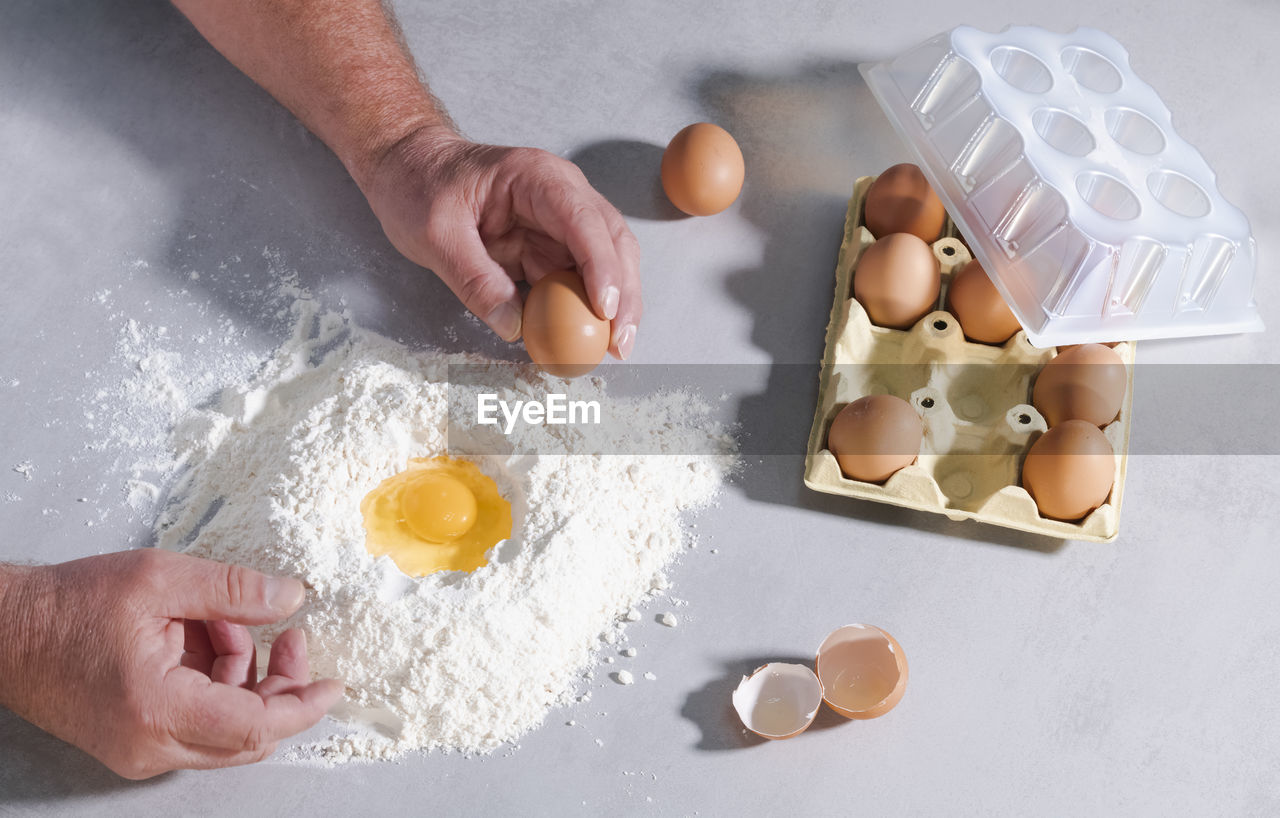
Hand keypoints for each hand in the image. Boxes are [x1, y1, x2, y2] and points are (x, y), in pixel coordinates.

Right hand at [0, 550, 342, 778]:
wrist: (9, 632)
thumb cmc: (70, 606)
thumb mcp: (161, 579)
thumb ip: (235, 590)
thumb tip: (292, 596)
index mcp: (157, 709)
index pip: (255, 727)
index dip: (302, 706)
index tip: (333, 685)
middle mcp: (150, 745)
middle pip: (248, 735)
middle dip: (280, 684)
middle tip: (288, 635)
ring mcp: (141, 750)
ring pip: (227, 730)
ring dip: (244, 677)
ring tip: (222, 621)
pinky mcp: (137, 742)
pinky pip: (201, 724)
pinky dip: (216, 684)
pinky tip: (203, 639)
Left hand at [358, 126, 641, 358]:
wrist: (408, 169)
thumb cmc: (419, 184)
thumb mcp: (436, 234)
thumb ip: (474, 279)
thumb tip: (513, 326)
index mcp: (537, 178)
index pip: (584, 221)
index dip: (602, 266)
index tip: (605, 308)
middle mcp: (561, 195)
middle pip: (612, 243)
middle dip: (624, 293)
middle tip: (621, 340)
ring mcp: (558, 223)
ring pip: (605, 264)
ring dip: (613, 306)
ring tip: (614, 347)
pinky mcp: (548, 248)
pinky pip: (575, 281)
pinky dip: (583, 310)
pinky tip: (584, 337)